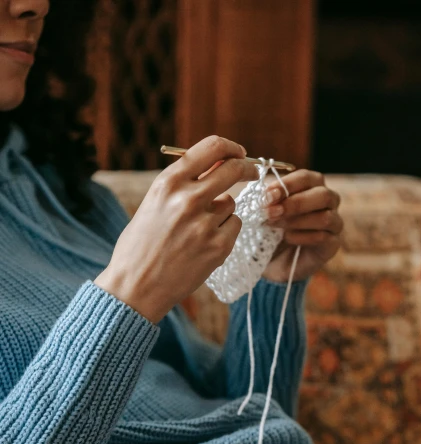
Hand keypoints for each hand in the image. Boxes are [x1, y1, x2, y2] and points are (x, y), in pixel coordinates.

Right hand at [94, 136, 258, 322]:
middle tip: (252, 172)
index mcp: (168, 183)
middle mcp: (188, 199)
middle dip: (247, 168)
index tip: (238, 152)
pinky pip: (234, 226)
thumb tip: (217, 164)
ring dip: (222, 211)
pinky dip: (225, 232)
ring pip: (231, 203)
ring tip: (198, 230)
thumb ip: (182, 184)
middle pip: (233, 169)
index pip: (211, 148)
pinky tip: (204, 244)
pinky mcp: (218, 247)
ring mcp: (205, 224)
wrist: (135, 286)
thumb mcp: (154, 203)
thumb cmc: (141, 245)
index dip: (230, 147)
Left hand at [261, 170, 342, 282]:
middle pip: (323, 195)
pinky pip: (323, 237)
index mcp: (312, 186)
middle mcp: (328, 202)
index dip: (287, 185)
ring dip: (297, 221)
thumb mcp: (267, 212)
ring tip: (276, 226)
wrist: (276, 260)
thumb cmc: (273, 229)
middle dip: (295, 203)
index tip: (268, 195)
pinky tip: (287, 239)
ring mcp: (334, 223)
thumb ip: (269, 200)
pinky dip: (302, 237)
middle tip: (271, 212)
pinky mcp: (333, 244)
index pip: (307, 178)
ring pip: (325, 217)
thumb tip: (266, 193)